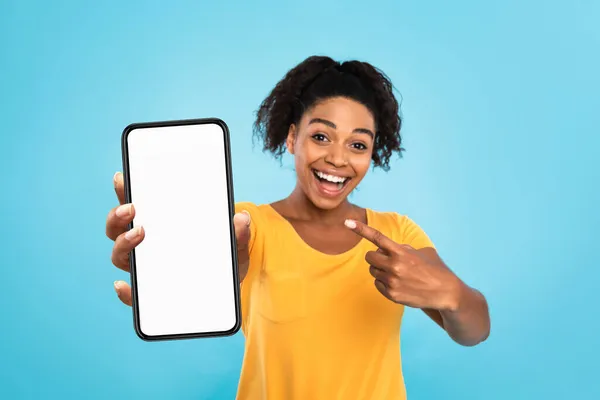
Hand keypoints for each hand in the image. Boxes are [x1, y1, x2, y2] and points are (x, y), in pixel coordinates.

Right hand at [105, 172, 251, 305]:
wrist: (229, 290)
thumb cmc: (224, 260)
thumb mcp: (235, 244)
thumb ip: (239, 232)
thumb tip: (242, 218)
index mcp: (161, 226)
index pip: (135, 207)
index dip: (123, 191)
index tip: (121, 177)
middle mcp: (147, 246)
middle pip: (117, 230)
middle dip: (118, 217)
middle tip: (132, 209)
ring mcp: (147, 269)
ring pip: (120, 257)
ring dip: (123, 244)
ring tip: (139, 234)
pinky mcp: (152, 295)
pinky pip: (133, 296)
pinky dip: (126, 292)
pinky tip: (125, 286)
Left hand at [344, 219, 463, 310]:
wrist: (445, 292)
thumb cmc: (434, 268)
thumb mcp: (421, 252)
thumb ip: (402, 248)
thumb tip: (388, 249)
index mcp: (401, 252)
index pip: (377, 238)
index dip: (361, 229)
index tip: (347, 222)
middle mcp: (395, 266)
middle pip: (369, 257)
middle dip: (376, 257)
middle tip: (388, 260)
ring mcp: (392, 281)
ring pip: (373, 271)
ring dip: (381, 270)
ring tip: (398, 273)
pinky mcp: (392, 294)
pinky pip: (377, 284)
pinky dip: (384, 282)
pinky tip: (399, 283)